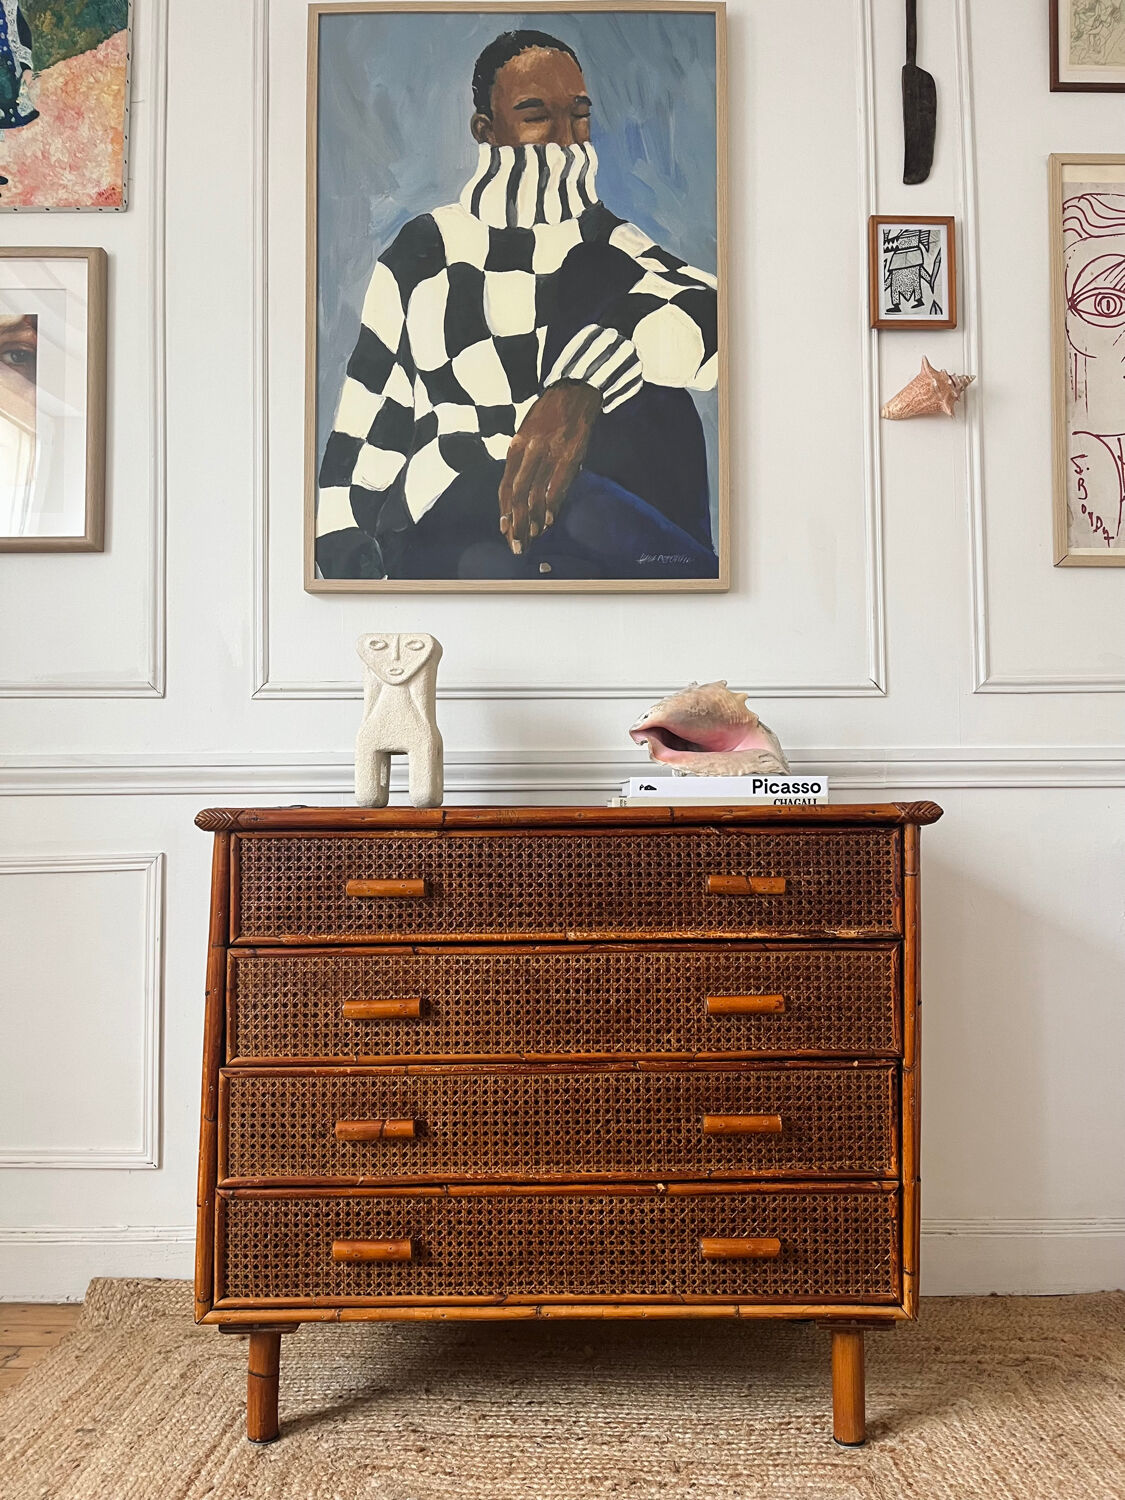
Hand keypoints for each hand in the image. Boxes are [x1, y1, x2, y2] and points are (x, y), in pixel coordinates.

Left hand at [498, 381, 599, 552]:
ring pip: (535, 494)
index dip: (504, 512)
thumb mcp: (528, 435)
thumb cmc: (550, 416)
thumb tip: (520, 496)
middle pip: (517, 495)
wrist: (575, 390)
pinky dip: (551, 506)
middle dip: (515, 524)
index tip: (504, 532)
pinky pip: (557, 485)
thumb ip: (523, 463)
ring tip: (531, 540)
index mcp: (516, 446)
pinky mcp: (570, 454)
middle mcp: (529, 450)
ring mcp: (549, 452)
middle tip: (517, 545)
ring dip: (532, 521)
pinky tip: (547, 521)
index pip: (505, 486)